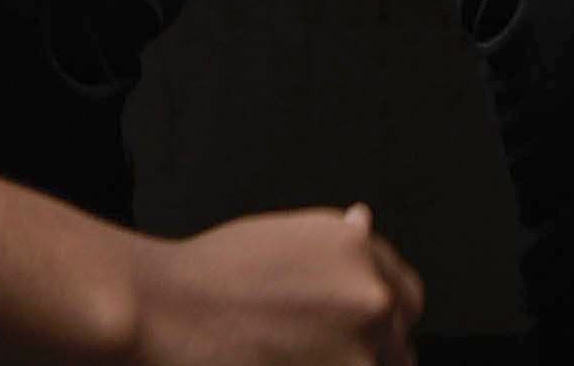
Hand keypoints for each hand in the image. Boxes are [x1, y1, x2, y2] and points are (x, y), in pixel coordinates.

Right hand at [129, 204, 431, 363]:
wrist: (166, 309)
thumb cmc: (211, 272)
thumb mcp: (284, 234)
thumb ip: (335, 240)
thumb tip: (363, 222)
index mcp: (359, 251)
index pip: (407, 295)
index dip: (385, 312)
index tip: (367, 323)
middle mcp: (369, 298)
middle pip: (398, 342)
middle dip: (372, 349)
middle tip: (325, 348)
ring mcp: (356, 353)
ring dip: (349, 365)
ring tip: (297, 357)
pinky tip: (287, 363)